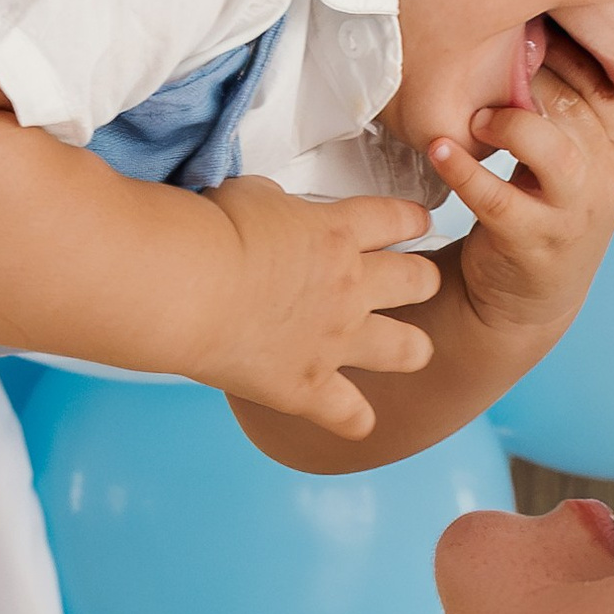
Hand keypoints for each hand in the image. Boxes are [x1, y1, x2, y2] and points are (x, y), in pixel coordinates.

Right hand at [202, 176, 440, 439]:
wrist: (190, 284)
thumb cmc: (211, 230)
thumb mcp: (253, 194)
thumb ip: (279, 207)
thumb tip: (276, 214)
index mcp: (336, 233)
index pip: (396, 219)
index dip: (411, 220)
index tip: (417, 223)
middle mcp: (350, 286)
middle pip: (420, 281)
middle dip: (422, 280)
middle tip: (414, 283)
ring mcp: (336, 341)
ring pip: (408, 348)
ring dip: (413, 348)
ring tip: (408, 349)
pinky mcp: (308, 387)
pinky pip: (352, 415)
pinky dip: (355, 419)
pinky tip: (354, 419)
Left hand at [430, 33, 613, 347]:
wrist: (528, 301)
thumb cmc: (540, 210)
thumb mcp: (568, 158)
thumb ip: (560, 105)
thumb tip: (528, 25)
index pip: (599, 81)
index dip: (558, 50)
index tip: (520, 29)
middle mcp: (606, 177)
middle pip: (574, 106)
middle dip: (528, 78)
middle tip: (488, 64)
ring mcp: (573, 213)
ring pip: (552, 151)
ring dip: (509, 123)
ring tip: (476, 118)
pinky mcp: (533, 244)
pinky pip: (498, 199)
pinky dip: (465, 171)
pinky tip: (439, 149)